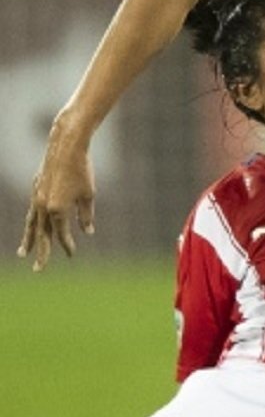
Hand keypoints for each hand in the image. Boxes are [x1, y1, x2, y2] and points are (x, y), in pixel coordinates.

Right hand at [17, 113, 95, 271]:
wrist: (66, 146)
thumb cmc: (82, 169)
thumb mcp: (88, 194)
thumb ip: (85, 215)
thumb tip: (87, 232)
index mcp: (57, 210)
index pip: (62, 233)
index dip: (67, 244)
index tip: (72, 254)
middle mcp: (43, 206)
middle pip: (42, 234)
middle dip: (41, 252)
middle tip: (38, 269)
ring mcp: (36, 198)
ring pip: (31, 224)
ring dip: (28, 239)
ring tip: (24, 253)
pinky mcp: (35, 188)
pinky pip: (32, 211)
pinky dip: (31, 221)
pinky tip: (32, 226)